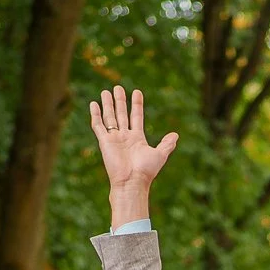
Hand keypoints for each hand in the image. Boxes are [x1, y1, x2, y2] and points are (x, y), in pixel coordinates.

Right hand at [89, 84, 177, 226]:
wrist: (132, 181)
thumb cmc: (146, 171)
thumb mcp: (160, 155)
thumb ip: (167, 144)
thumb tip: (175, 135)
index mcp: (137, 138)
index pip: (136, 116)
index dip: (137, 104)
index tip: (137, 91)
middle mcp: (125, 136)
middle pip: (121, 114)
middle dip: (120, 101)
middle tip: (118, 87)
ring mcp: (114, 138)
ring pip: (109, 117)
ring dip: (108, 104)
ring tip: (106, 91)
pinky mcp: (104, 142)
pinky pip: (98, 126)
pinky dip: (95, 115)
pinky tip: (93, 104)